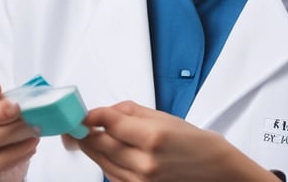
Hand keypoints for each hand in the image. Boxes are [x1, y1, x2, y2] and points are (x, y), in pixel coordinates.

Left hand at [69, 101, 279, 181]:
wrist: (213, 170)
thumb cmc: (192, 141)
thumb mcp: (161, 116)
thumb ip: (126, 112)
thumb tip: (101, 112)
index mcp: (152, 138)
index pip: (108, 123)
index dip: (90, 116)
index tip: (82, 111)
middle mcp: (144, 163)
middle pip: (98, 144)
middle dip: (83, 131)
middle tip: (73, 122)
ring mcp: (140, 181)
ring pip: (100, 160)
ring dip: (90, 146)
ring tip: (86, 133)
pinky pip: (109, 174)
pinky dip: (103, 160)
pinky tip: (105, 150)